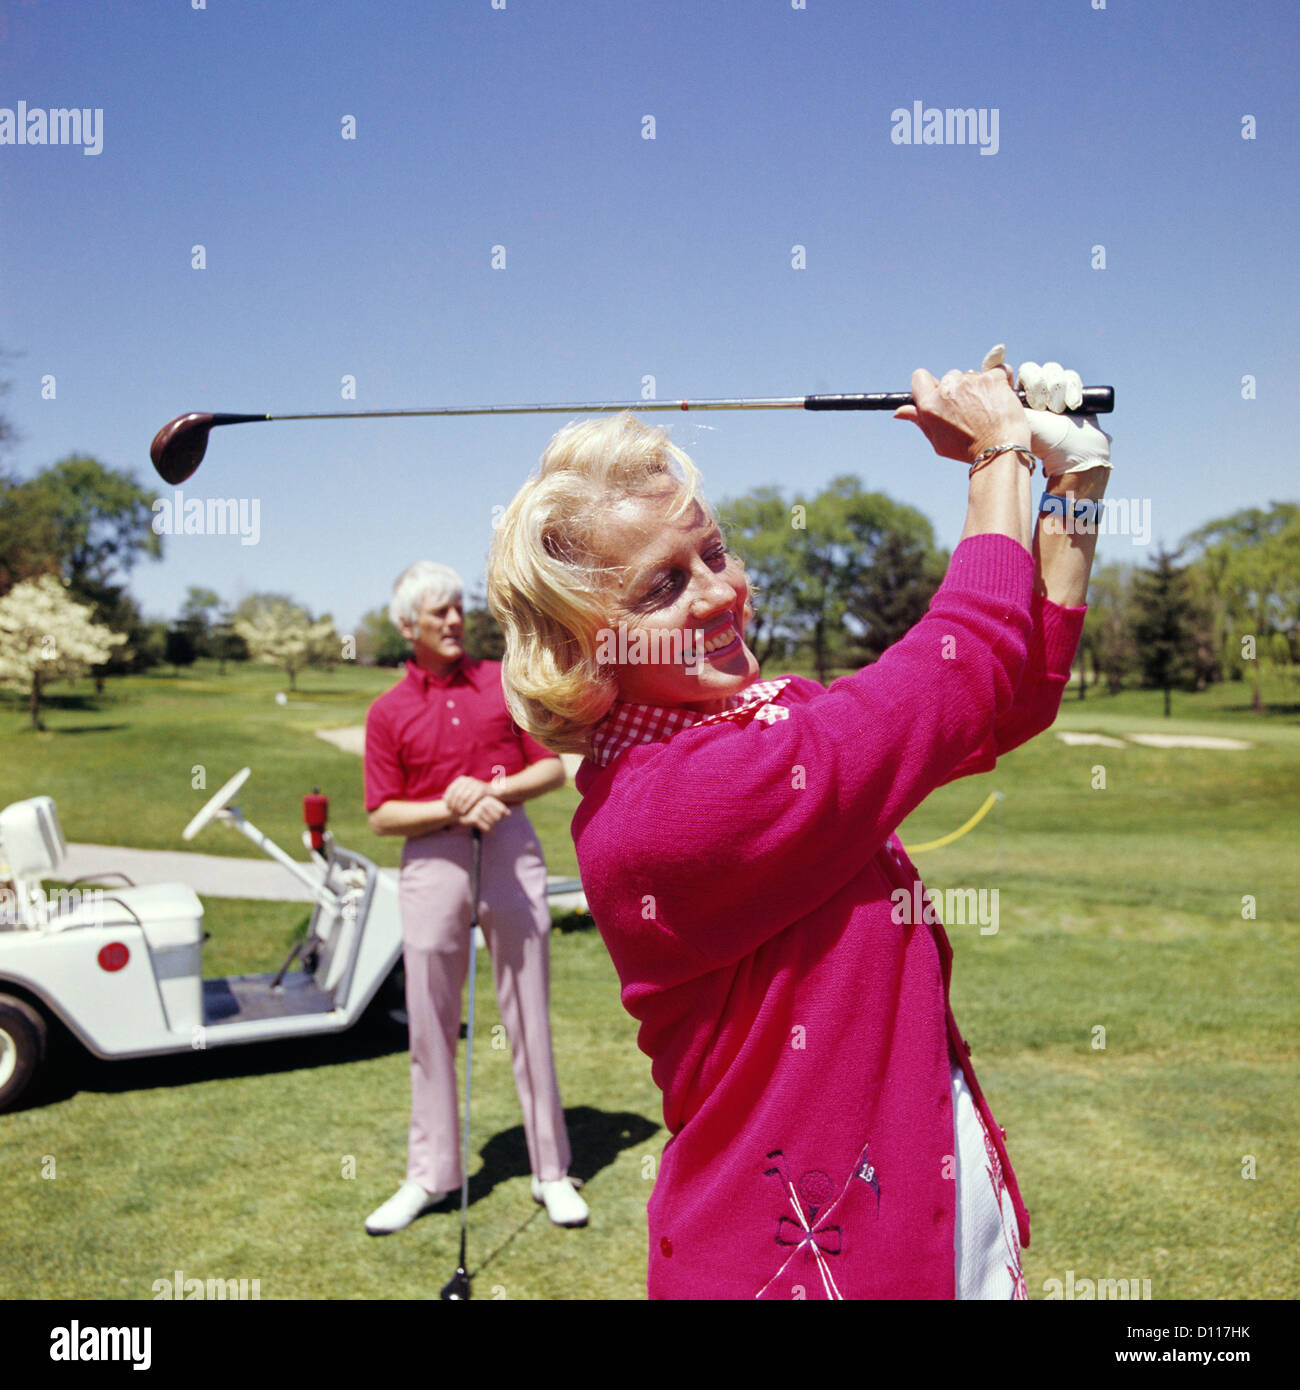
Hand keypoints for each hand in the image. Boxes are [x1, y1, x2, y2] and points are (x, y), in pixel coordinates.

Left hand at [443, 775, 492, 815]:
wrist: (491, 792)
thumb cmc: (475, 794)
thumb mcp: (465, 791)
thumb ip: (455, 793)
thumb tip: (443, 797)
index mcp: (462, 779)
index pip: (451, 789)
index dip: (448, 799)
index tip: (447, 807)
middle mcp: (468, 780)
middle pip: (456, 794)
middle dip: (453, 804)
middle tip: (452, 812)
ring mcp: (475, 784)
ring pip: (463, 797)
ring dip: (459, 806)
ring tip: (457, 813)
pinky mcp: (482, 790)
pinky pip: (471, 800)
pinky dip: (466, 807)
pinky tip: (464, 812)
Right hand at [458, 794, 510, 832]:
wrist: (455, 813)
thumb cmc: (473, 810)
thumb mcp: (485, 807)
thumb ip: (497, 809)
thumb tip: (509, 814)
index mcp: (488, 798)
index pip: (502, 810)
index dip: (500, 815)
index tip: (494, 816)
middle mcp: (483, 803)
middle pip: (498, 818)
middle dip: (494, 822)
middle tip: (486, 820)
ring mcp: (478, 810)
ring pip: (492, 824)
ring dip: (489, 826)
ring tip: (482, 823)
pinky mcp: (474, 818)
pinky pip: (487, 828)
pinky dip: (487, 831)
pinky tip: (484, 829)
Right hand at [893, 354, 1027, 463]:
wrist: (1000, 450)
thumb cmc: (967, 449)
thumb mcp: (938, 439)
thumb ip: (920, 420)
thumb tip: (899, 412)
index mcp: (930, 405)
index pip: (920, 377)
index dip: (929, 385)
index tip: (940, 393)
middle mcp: (948, 389)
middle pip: (949, 377)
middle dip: (958, 389)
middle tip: (969, 411)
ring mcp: (971, 381)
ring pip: (973, 375)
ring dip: (979, 387)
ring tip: (987, 409)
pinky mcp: (994, 378)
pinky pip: (998, 371)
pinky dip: (1000, 381)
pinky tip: (1001, 398)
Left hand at [1013, 354, 1112, 476]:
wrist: (1070, 451)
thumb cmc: (1040, 440)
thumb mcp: (1017, 419)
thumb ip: (1002, 400)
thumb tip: (987, 380)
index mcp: (1017, 395)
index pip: (1018, 372)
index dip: (1028, 379)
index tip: (1032, 397)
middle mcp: (1033, 389)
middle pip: (1033, 369)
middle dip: (1039, 387)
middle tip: (1041, 407)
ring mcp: (1053, 388)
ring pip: (1052, 370)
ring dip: (1055, 392)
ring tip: (1056, 410)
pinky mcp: (1071, 388)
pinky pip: (1070, 376)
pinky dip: (1071, 391)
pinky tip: (1070, 407)